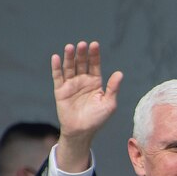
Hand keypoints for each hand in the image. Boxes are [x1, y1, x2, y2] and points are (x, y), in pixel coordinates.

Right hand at [51, 41, 123, 171]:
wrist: (81, 131)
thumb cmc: (97, 119)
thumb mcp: (109, 104)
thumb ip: (113, 88)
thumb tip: (119, 73)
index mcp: (95, 83)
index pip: (94, 65)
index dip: (94, 55)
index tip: (94, 45)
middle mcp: (83, 81)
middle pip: (82, 63)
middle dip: (82, 54)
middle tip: (82, 44)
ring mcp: (71, 84)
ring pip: (69, 67)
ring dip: (69, 57)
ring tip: (70, 47)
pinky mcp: (60, 90)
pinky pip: (58, 76)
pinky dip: (56, 67)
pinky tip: (57, 57)